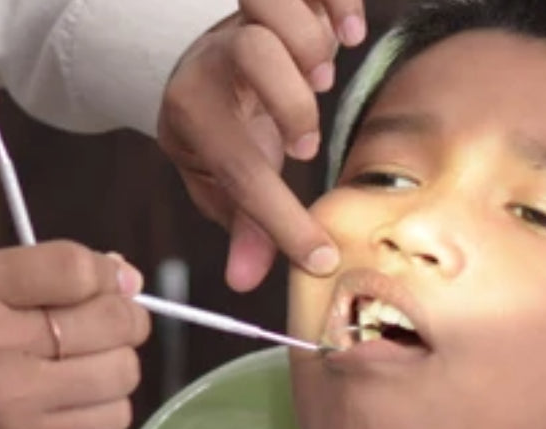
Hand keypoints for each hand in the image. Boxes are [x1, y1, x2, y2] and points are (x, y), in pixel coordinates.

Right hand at [0, 241, 148, 428]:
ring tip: (89, 370)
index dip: (109, 276)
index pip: (73, 267)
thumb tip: (120, 270)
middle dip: (126, 321)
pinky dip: (106, 411)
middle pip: (112, 319)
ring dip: (117, 369)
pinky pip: (110, 420)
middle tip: (111, 330)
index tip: (115, 285)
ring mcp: (10, 397)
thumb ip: (33, 275)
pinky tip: (78, 405)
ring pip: (121, 371)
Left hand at [158, 0, 366, 291]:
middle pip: (255, 51)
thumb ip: (240, 226)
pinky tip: (350, 30)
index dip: (280, 218)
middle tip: (305, 141)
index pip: (238, 165)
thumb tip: (246, 283)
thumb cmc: (220, 128)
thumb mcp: (219, 179)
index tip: (319, 256)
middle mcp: (217, 58)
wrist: (202, 63)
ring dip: (312, 42)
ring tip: (322, 78)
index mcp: (195, 111)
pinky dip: (340, 1)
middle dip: (292, 99)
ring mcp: (246, 19)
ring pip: (272, 3)